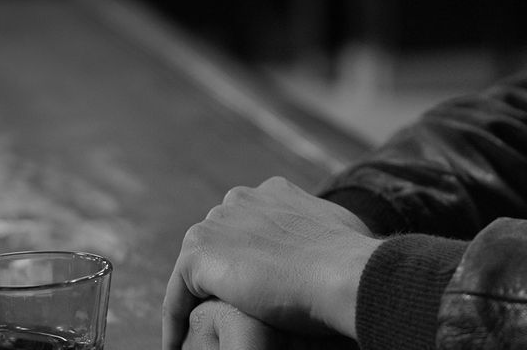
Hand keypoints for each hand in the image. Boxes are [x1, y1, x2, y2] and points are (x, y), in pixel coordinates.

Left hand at [163, 176, 381, 349]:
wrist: (343, 273)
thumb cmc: (352, 258)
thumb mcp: (336, 230)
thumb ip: (317, 230)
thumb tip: (327, 246)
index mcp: (274, 192)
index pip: (247, 226)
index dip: (247, 259)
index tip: (251, 290)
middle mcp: (242, 199)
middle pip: (218, 243)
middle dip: (222, 275)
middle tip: (226, 314)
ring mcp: (217, 223)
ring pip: (195, 269)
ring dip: (197, 301)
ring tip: (200, 337)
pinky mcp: (198, 252)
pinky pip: (176, 296)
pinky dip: (174, 323)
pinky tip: (180, 347)